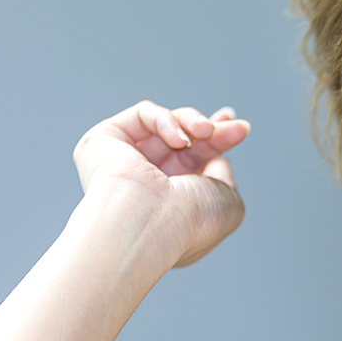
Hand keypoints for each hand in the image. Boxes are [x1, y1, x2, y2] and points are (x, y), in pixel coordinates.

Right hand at [73, 100, 250, 267]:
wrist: (151, 225)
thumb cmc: (190, 222)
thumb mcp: (227, 200)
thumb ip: (223, 176)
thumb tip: (218, 154)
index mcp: (173, 203)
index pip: (196, 161)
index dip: (218, 139)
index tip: (239, 127)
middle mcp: (147, 183)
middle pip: (184, 140)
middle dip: (210, 128)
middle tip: (229, 123)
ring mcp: (124, 162)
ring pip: (165, 124)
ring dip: (191, 122)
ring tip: (204, 132)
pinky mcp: (102, 142)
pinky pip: (143, 115)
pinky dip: (167, 121)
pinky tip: (179, 140)